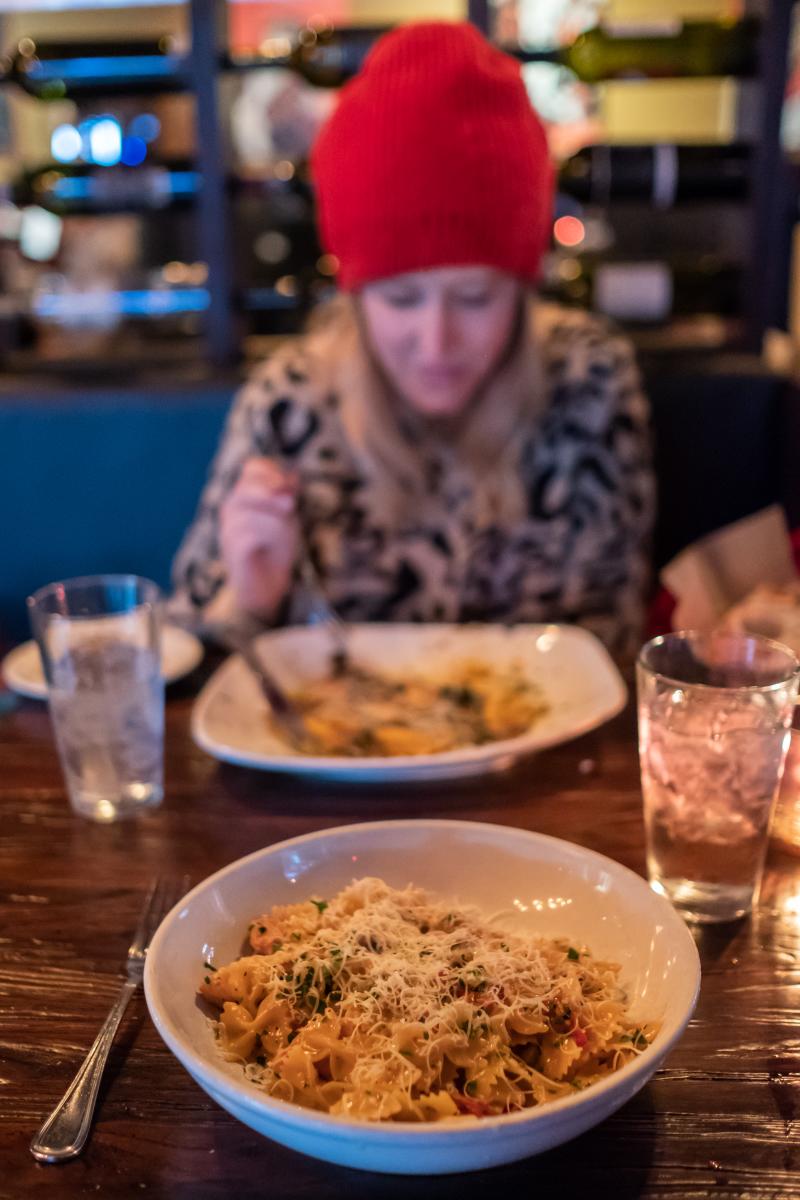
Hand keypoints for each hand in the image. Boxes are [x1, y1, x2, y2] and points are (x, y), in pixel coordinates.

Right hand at [219, 457, 299, 620]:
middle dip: (271, 496)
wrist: (267, 586)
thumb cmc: (276, 549)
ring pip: (246, 514)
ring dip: (273, 522)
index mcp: (245, 496)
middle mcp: (232, 511)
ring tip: (284, 535)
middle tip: (291, 508)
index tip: (288, 485)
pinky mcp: (233, 553)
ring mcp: (228, 532)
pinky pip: (246, 537)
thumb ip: (287, 496)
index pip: (252, 469)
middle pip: (245, 490)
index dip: (271, 472)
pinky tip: (270, 545)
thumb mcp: (287, 517)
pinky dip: (263, 538)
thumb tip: (292, 476)